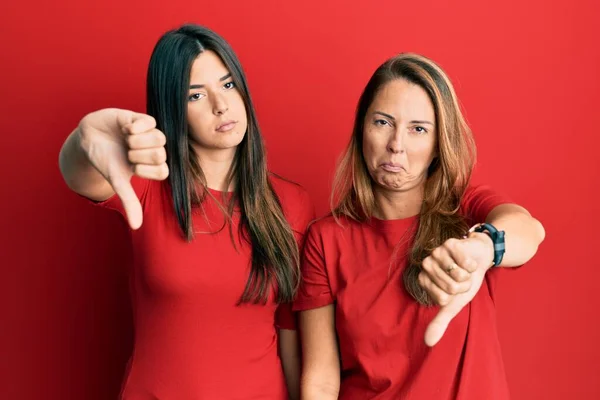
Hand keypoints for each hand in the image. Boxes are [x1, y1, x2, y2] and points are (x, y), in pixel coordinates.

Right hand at [78, 108, 167, 228]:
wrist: (88, 139)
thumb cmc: (105, 160)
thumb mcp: (117, 181)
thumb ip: (129, 201)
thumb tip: (136, 227)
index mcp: (153, 165)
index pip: (163, 171)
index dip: (145, 169)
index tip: (130, 167)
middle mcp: (154, 149)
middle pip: (161, 154)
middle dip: (138, 155)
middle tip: (126, 152)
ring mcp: (150, 133)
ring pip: (159, 138)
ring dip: (137, 141)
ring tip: (125, 140)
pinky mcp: (142, 118)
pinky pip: (150, 121)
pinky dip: (135, 126)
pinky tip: (124, 128)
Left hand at [420, 233, 494, 345]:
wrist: (479, 259)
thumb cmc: (464, 280)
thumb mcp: (454, 304)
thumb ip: (440, 322)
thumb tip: (428, 343)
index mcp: (424, 280)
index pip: (442, 299)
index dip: (455, 296)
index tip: (455, 288)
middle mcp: (426, 265)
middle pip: (451, 287)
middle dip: (463, 285)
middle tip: (462, 277)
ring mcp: (436, 252)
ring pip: (458, 275)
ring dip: (468, 274)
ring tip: (465, 268)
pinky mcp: (449, 243)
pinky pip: (465, 262)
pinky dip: (472, 264)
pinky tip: (468, 260)